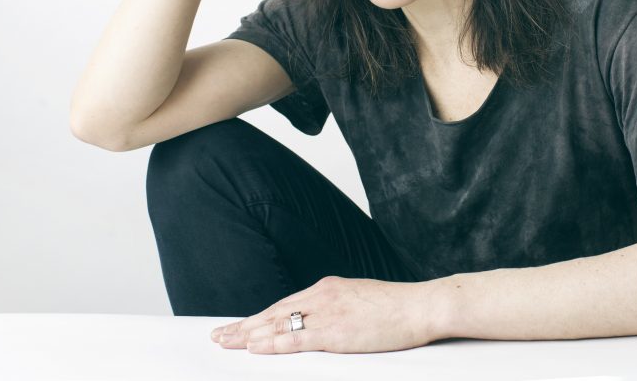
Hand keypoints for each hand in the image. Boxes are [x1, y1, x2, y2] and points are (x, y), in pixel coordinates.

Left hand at [209, 275, 440, 353]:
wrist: (419, 306)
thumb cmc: (396, 307)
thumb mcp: (359, 299)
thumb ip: (336, 307)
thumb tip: (320, 320)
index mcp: (327, 288)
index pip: (283, 304)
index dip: (258, 317)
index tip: (239, 325)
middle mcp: (321, 296)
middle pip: (273, 313)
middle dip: (243, 325)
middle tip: (217, 335)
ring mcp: (326, 313)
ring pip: (277, 325)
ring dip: (247, 335)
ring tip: (224, 342)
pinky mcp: (335, 332)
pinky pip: (296, 339)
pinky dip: (272, 343)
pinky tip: (254, 348)